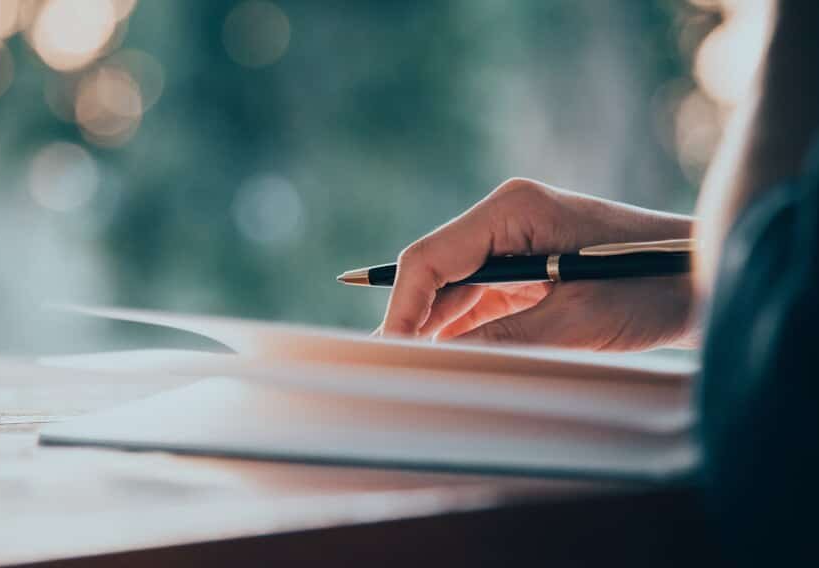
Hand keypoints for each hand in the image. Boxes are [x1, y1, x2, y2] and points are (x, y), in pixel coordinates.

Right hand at [379, 178, 697, 350]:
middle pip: (435, 272)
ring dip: (436, 328)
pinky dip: (464, 330)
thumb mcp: (574, 319)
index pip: (430, 257)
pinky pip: (479, 300)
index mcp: (512, 210)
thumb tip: (437, 362)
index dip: (402, 307)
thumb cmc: (651, 285)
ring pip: (452, 289)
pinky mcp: (527, 268)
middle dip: (413, 321)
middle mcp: (506, 219)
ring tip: (417, 373)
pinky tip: (450, 359)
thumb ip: (501, 338)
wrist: (707, 277)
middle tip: (394, 372)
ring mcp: (515, 243)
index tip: (387, 352)